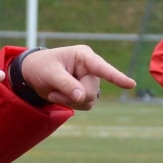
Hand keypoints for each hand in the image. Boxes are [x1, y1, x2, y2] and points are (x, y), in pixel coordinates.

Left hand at [18, 45, 136, 109]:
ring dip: (70, 101)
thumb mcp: (50, 73)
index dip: (116, 76)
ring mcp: (90, 81)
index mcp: (84, 56)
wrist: (32, 75)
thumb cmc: (41, 67)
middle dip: (72, 95)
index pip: (101, 68)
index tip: (131, 84)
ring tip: (55, 91)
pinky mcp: (86, 92)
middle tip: (54, 90)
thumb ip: (66, 84)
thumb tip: (82, 97)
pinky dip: (71, 104)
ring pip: (89, 100)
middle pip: (91, 90)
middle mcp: (90, 68)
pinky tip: (59, 95)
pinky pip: (85, 105)